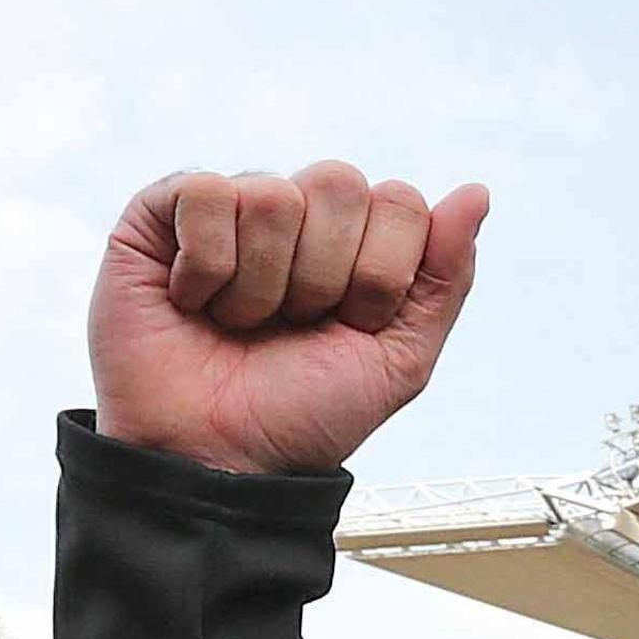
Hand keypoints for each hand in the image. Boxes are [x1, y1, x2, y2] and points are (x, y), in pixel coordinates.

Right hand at [90, 162, 489, 476]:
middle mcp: (299, 215)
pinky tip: (194, 301)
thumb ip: (445, 277)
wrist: (221, 456)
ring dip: (264, 284)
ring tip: (240, 322)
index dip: (382, 275)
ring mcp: (232, 209)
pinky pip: (208, 193)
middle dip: (326, 275)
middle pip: (341, 182)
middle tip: (294, 323)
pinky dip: (208, 266)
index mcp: (358, 241)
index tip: (353, 326)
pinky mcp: (161, 214)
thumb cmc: (305, 413)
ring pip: (274, 194)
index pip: (401, 201)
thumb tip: (476, 192)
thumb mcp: (400, 360)